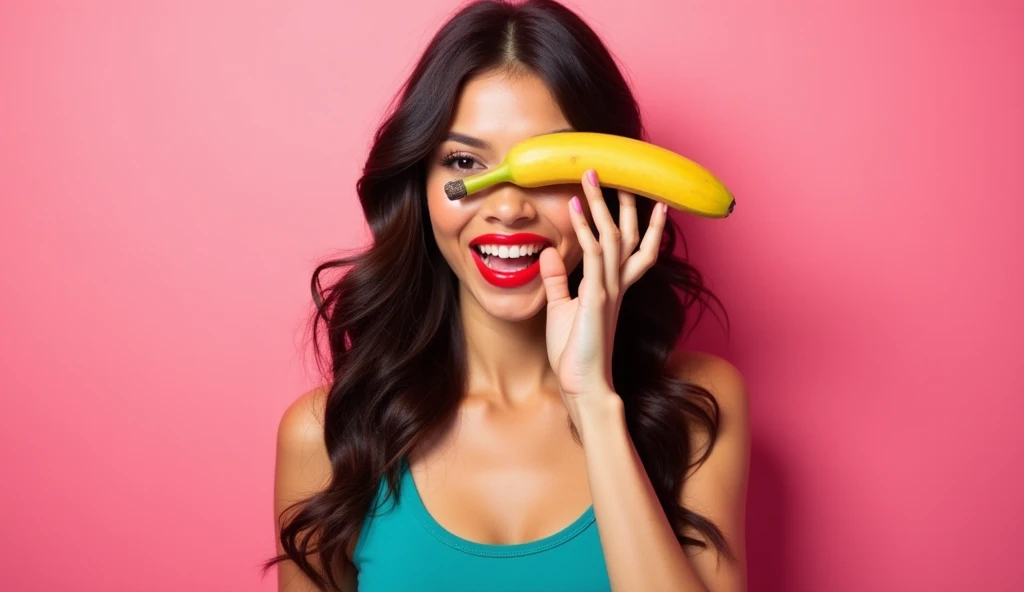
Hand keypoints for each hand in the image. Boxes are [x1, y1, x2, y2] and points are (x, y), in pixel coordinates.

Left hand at [539, 169, 668, 425]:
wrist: (582, 383)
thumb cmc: (574, 352)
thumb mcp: (561, 309)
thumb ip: (557, 280)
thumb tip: (550, 252)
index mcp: (614, 288)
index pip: (634, 249)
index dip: (645, 225)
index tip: (650, 200)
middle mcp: (617, 284)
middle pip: (628, 235)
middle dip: (626, 204)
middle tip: (620, 174)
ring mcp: (609, 289)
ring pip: (611, 237)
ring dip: (601, 205)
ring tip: (592, 176)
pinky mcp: (596, 297)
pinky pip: (592, 256)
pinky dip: (583, 229)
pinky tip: (574, 208)